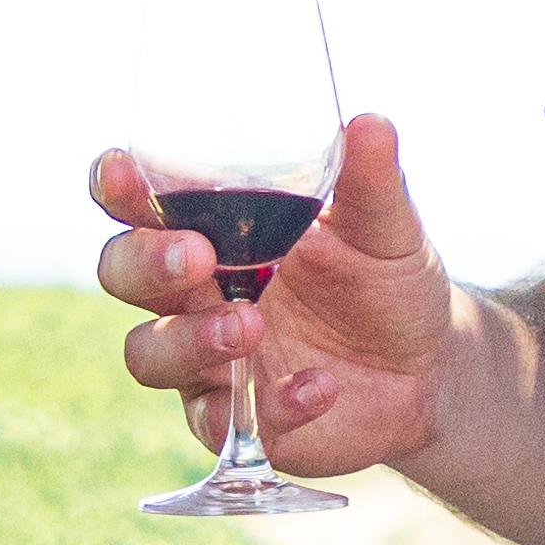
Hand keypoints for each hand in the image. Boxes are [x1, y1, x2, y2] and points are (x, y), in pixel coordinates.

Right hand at [88, 112, 455, 480]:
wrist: (427, 369)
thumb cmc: (386, 282)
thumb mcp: (385, 227)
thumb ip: (370, 182)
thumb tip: (370, 123)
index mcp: (212, 230)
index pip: (138, 203)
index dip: (117, 187)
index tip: (123, 171)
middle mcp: (192, 293)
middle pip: (120, 272)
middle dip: (145, 262)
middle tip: (197, 256)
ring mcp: (204, 359)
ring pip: (147, 353)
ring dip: (189, 339)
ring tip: (250, 327)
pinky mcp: (233, 418)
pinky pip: (218, 421)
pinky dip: (269, 404)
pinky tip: (319, 387)